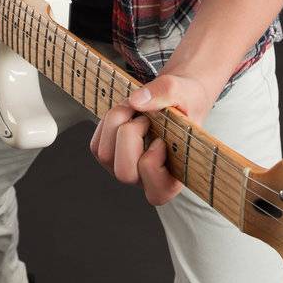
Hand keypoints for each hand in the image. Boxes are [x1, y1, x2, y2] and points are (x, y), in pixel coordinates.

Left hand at [89, 72, 214, 205]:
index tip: (162, 139)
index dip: (154, 161)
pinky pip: (96, 145)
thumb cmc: (186, 102)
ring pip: (106, 156)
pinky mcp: (109, 156)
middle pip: (124, 173)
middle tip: (145, 118)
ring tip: (137, 108)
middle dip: (130, 136)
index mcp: (173, 178)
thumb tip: (136, 101)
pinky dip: (108, 122)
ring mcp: (126, 169)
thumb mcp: (185, 92)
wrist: (176, 97)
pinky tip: (128, 111)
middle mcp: (146, 180)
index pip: (157, 191)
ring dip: (117, 122)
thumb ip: (166, 93)